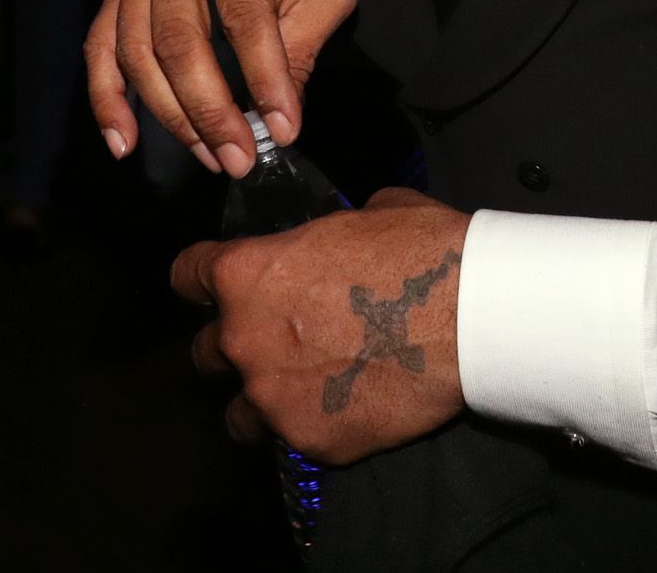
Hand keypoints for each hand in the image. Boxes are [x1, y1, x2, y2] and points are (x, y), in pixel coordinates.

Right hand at [86, 0, 353, 176]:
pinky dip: (108, 98)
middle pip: (178, 39)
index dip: (263, 77)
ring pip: (137, 50)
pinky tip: (124, 142)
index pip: (243, 14)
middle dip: (209, 109)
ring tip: (210, 157)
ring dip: (170, 115)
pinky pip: (101, 45)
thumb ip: (299, 46)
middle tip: (239, 158)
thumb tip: (274, 124)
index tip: (284, 129)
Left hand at [177, 187, 469, 464]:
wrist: (470, 316)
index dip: (202, 280)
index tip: (216, 287)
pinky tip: (344, 410)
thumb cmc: (419, 252)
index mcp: (246, 274)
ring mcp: (274, 397)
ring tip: (298, 392)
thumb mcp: (362, 216)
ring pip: (237, 414)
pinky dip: (311, 427)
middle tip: (275, 342)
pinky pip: (292, 440)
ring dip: (260, 401)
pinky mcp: (311, 441)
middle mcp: (243, 339)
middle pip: (205, 352)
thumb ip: (320, 239)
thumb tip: (326, 245)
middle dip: (235, 346)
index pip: (186, 276)